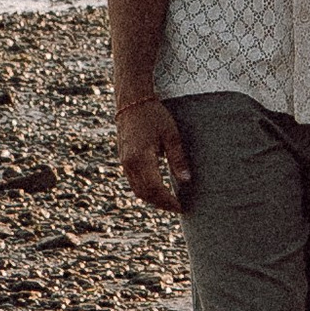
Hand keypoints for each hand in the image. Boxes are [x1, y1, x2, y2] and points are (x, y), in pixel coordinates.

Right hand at [116, 97, 192, 212]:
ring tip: (169, 201)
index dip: (168, 201)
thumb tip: (186, 180)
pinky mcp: (123, 160)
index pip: (155, 189)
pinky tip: (158, 189)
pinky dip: (146, 190)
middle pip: (144, 194)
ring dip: (152, 199)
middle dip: (161, 204)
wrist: (132, 102)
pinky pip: (133, 182)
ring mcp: (124, 162)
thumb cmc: (153, 115)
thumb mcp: (171, 134)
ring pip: (137, 190)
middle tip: (177, 207)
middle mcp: (129, 163)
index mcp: (141, 158)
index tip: (180, 207)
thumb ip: (177, 158)